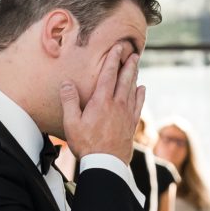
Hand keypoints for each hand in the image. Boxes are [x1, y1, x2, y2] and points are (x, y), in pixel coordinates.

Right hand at [59, 41, 144, 166]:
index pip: (109, 74)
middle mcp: (117, 104)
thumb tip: (67, 83)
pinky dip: (140, 95)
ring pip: (132, 90)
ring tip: (136, 66)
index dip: (113, 59)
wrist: (106, 163)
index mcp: (101, 101)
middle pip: (124, 79)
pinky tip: (142, 89)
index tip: (118, 47)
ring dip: (134, 76)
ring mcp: (126, 114)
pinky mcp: (131, 124)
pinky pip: (138, 105)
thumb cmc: (86, 144)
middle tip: (133, 52)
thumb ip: (70, 101)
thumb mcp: (71, 123)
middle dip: (128, 64)